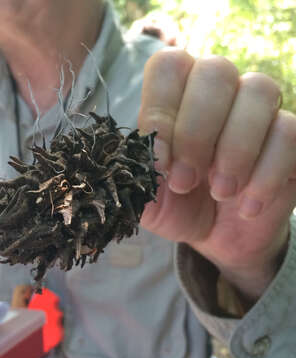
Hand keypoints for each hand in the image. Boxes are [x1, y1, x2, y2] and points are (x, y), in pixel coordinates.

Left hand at [138, 48, 295, 302]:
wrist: (213, 234)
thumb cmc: (175, 203)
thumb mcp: (146, 196)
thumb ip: (136, 173)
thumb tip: (145, 154)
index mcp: (174, 96)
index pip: (168, 66)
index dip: (161, 108)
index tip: (158, 158)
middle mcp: (217, 92)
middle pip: (215, 71)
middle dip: (196, 133)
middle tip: (185, 181)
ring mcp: (257, 110)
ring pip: (259, 90)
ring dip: (236, 149)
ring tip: (220, 192)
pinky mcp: (289, 137)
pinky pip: (289, 133)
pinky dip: (266, 175)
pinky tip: (246, 206)